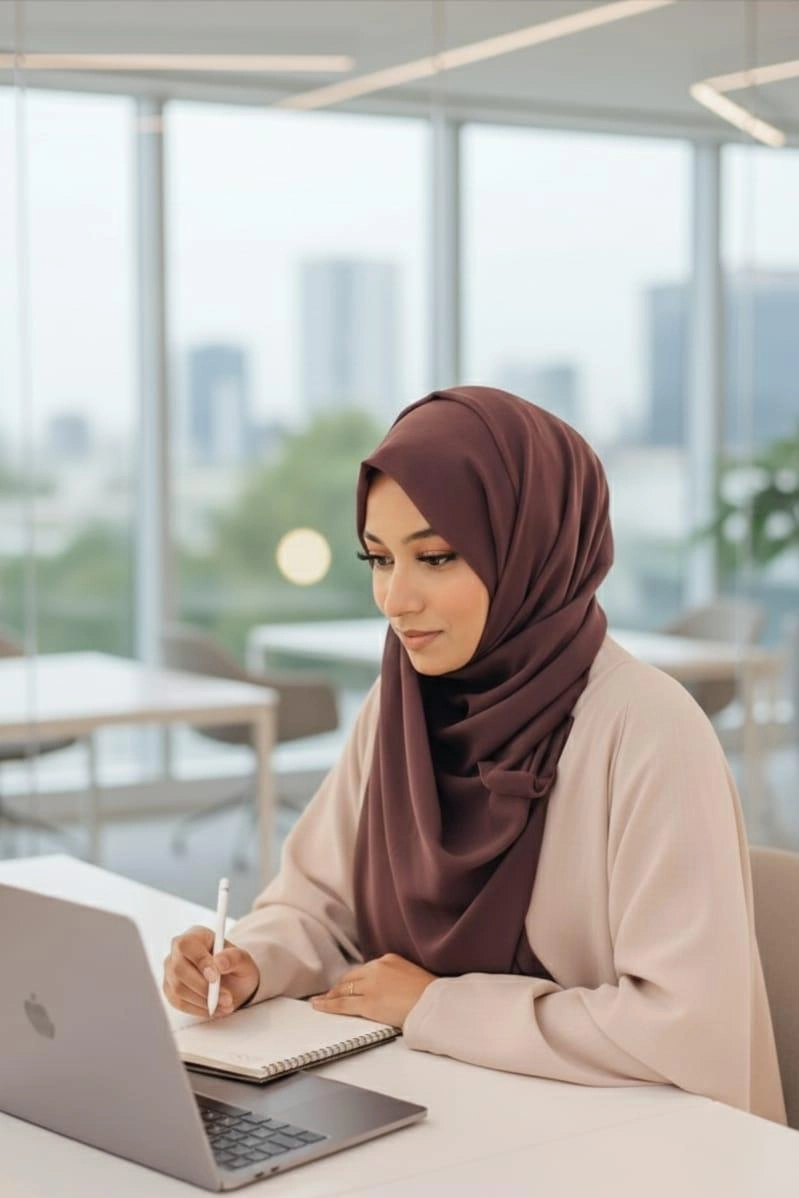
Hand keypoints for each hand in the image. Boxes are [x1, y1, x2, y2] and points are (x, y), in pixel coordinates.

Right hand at [163, 925, 259, 1017]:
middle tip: (227, 998)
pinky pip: (178, 1002)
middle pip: (178, 969)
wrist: (233, 983)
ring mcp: (171, 971)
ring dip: (203, 1001)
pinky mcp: (170, 989)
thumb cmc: (236, 967)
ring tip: (226, 1004)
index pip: (186, 944)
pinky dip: (198, 1009)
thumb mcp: (244, 960)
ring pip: (177, 988)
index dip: (199, 961)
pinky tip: (214, 1009)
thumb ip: (235, 957)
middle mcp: (178, 951)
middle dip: (202, 987)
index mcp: (196, 935)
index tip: (216, 977)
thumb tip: (220, 961)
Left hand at [310, 953, 436, 1028]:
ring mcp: (371, 985)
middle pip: (351, 977)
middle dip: (339, 985)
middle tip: (330, 992)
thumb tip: (389, 989)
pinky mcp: (367, 1003)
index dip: (353, 979)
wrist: (435, 1004)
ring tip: (320, 1000)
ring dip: (331, 994)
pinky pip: (342, 1004)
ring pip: (343, 989)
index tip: (348, 984)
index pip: (365, 969)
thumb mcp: (413, 975)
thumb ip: (397, 977)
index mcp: (389, 959)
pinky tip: (319, 1005)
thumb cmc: (430, 994)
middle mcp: (377, 968)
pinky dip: (328, 1005)